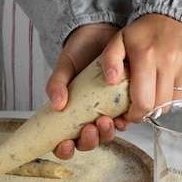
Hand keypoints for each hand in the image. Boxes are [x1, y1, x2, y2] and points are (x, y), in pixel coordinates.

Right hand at [45, 23, 125, 157]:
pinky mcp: (123, 104)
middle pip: (87, 143)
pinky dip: (124, 121)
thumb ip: (56, 84)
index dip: (63, 150)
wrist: (100, 32)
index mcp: (68, 114)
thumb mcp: (64, 67)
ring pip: (107, 135)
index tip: (65, 143)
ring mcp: (105, 112)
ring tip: (106, 119)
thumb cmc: (78, 53)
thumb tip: (56, 104)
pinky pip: (125, 120)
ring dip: (107, 133)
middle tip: (90, 127)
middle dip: (89, 141)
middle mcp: (86, 117)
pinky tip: (122, 115)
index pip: (63, 141)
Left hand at [101, 13, 181, 122]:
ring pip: (173, 103)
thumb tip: (110, 81)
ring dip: (162, 101)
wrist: (174, 15)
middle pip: (159, 106)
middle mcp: (170, 61)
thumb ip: (109, 60)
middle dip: (148, 110)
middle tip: (142, 102)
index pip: (143, 102)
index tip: (131, 113)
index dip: (136, 114)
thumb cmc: (144, 32)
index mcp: (146, 56)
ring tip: (155, 87)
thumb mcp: (119, 40)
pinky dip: (177, 94)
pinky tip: (169, 80)